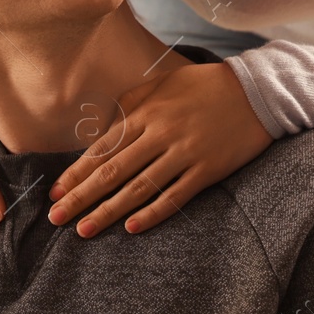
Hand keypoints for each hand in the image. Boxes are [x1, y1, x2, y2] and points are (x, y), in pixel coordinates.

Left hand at [46, 61, 271, 236]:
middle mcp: (159, 134)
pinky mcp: (207, 170)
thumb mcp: (162, 83)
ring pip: (138, 188)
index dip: (76, 172)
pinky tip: (131, 228)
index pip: (102, 148)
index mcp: (145, 113)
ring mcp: (184, 154)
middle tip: (56, 217)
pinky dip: (152, 214)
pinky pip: (174, 196)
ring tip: (84, 229)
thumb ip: (131, 104)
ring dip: (108, 211)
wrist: (257, 91)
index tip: (55, 192)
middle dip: (81, 196)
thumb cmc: (204, 86)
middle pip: (112, 172)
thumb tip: (105, 129)